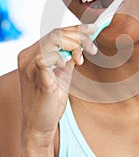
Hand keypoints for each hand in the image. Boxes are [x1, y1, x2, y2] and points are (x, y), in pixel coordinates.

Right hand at [18, 24, 97, 148]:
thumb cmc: (49, 102)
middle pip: (57, 33)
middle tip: (93, 48)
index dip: (76, 29)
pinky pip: (48, 55)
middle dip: (80, 36)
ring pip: (54, 38)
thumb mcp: (62, 75)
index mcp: (32, 54)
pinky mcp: (37, 76)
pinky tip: (73, 63)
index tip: (93, 29)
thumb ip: (68, 59)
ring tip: (84, 57)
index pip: (55, 33)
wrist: (40, 127)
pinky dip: (63, 56)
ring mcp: (29, 65)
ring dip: (75, 44)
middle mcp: (27, 56)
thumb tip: (82, 45)